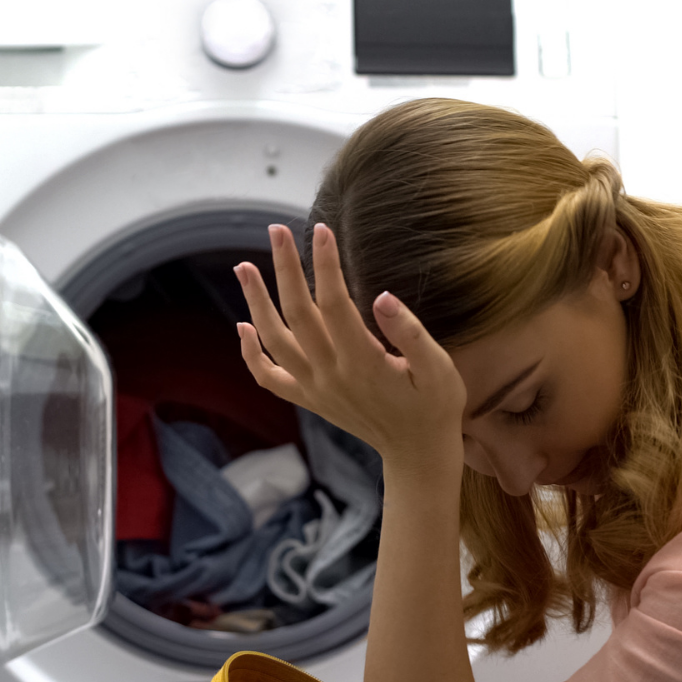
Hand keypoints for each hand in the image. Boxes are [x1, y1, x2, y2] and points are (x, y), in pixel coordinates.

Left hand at [234, 223, 465, 472]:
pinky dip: (251, 354)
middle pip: (297, 314)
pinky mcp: (309, 399)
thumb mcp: (438, 368)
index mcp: (364, 363)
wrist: (417, 451)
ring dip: (256, 303)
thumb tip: (382, 297)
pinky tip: (243, 327)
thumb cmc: (434, 404)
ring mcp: (315, 388)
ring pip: (274, 341)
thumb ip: (410, 333)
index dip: (325, 264)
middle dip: (285, 269)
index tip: (322, 230)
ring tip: (244, 267)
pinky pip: (269, 378)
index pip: (335, 303)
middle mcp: (331, 375)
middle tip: (276, 230)